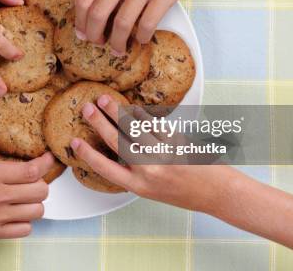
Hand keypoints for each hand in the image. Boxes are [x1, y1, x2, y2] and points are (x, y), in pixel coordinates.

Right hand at [0, 102, 53, 269]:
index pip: (31, 170)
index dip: (46, 163)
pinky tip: (15, 213)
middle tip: (33, 176)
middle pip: (41, 190)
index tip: (48, 157)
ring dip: (35, 201)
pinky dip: (25, 221)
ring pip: (37, 211)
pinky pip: (24, 230)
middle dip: (41, 182)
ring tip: (25, 194)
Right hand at [70, 94, 238, 212]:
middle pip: (116, 142)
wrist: (218, 192)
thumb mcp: (153, 190)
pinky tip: (132, 108)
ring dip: (116, 112)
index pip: (104, 168)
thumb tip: (120, 147)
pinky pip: (153, 124)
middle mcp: (148, 170)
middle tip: (87, 108)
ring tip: (104, 100)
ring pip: (133, 128)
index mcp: (138, 186)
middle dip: (98, 123)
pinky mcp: (176, 142)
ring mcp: (162, 154)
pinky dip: (141, 115)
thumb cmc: (186, 192)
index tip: (74, 142)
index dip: (87, 154)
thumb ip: (135, 172)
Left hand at [74, 0, 217, 53]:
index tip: (83, 33)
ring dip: (117, 42)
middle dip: (94, 36)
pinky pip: (148, 23)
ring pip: (122, 23)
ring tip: (119, 49)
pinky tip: (141, 39)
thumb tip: (99, 7)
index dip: (80, 22)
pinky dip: (141, 37)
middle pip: (97, 14)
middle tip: (98, 44)